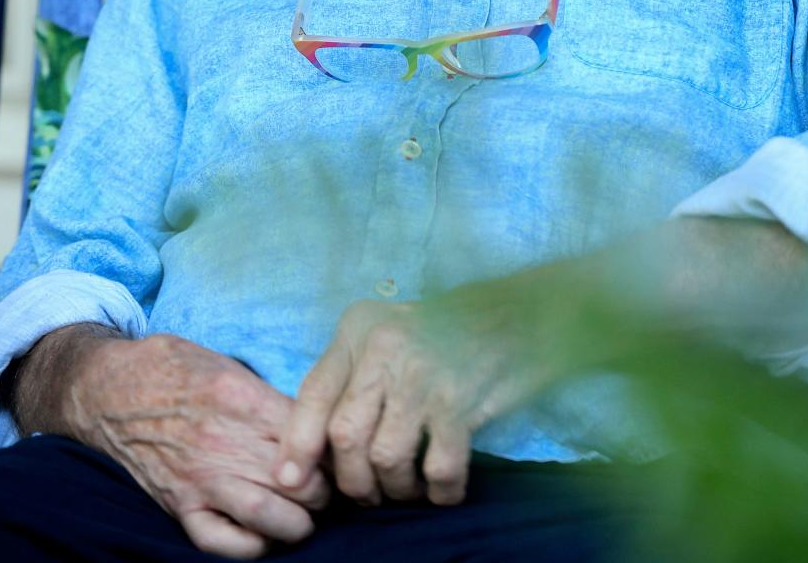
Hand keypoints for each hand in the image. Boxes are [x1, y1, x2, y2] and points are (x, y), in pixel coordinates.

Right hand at [67, 332, 329, 556]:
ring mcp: (198, 477)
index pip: (306, 432)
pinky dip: (250, 547)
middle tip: (327, 488)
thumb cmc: (167, 367)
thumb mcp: (221, 361)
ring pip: (268, 515)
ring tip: (304, 517)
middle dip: (322, 489)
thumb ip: (262, 392)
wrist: (103, 389)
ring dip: (297, 522)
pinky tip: (264, 537)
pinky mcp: (177, 505)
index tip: (335, 452)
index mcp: (239, 396)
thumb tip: (304, 418)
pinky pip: (220, 541)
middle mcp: (222, 440)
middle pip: (296, 477)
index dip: (328, 447)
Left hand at [274, 279, 558, 508]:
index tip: (290, 481)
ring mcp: (424, 373)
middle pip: (345, 434)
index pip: (313, 392)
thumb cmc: (444, 334)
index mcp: (359, 328)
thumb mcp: (387, 336)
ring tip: (409, 486)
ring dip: (395, 488)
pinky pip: (439, 468)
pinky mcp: (461, 400)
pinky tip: (444, 486)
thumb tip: (311, 448)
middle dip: (352, 480)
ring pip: (386, 457)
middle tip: (369, 492)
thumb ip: (352, 378)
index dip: (297, 444)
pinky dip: (439, 491)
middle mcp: (384, 346)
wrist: (516, 315)